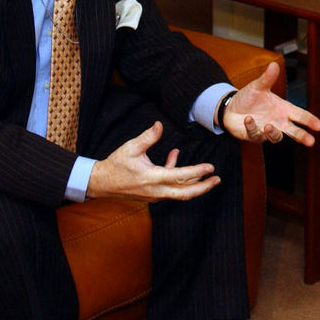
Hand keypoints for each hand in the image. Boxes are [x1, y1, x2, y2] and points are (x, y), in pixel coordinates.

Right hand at [86, 121, 219, 201]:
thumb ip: (147, 137)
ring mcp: (154, 194)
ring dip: (193, 183)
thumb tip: (159, 125)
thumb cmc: (116, 164)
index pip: (180, 176)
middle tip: (217, 180)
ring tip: (207, 174)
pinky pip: (170, 187)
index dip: (197, 172)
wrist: (102, 183)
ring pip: (179, 192)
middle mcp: (155, 190)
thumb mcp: (131, 147)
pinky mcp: (152, 194)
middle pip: (185, 193)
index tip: (210, 168)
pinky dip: (176, 175)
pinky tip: (174, 157)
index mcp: (151, 178)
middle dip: (203, 187)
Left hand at [222, 62, 319, 146]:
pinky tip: (248, 119)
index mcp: (283, 109)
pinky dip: (252, 127)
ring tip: (268, 126)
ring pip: (276, 137)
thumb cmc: (249, 98)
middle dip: (302, 136)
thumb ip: (267, 78)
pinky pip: (255, 134)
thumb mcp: (258, 86)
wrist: (231, 107)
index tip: (319, 126)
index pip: (299, 115)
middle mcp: (277, 121)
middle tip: (311, 142)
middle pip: (293, 131)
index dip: (310, 121)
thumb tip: (274, 64)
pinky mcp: (254, 136)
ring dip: (273, 133)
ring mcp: (266, 130)